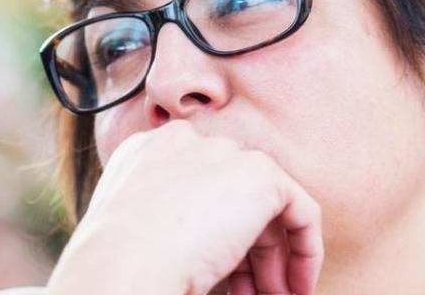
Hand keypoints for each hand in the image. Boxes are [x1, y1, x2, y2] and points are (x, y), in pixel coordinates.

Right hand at [46, 120, 322, 294]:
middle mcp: (185, 144)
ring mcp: (223, 154)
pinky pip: (300, 210)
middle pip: (233, 197)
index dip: (214, 235)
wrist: (121, 263)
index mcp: (147, 153)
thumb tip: (204, 246)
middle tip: (253, 293)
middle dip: (247, 252)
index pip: (198, 187)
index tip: (221, 275)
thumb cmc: (118, 262)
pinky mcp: (259, 175)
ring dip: (273, 261)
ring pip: (266, 207)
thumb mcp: (135, 228)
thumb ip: (166, 217)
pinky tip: (298, 285)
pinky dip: (306, 249)